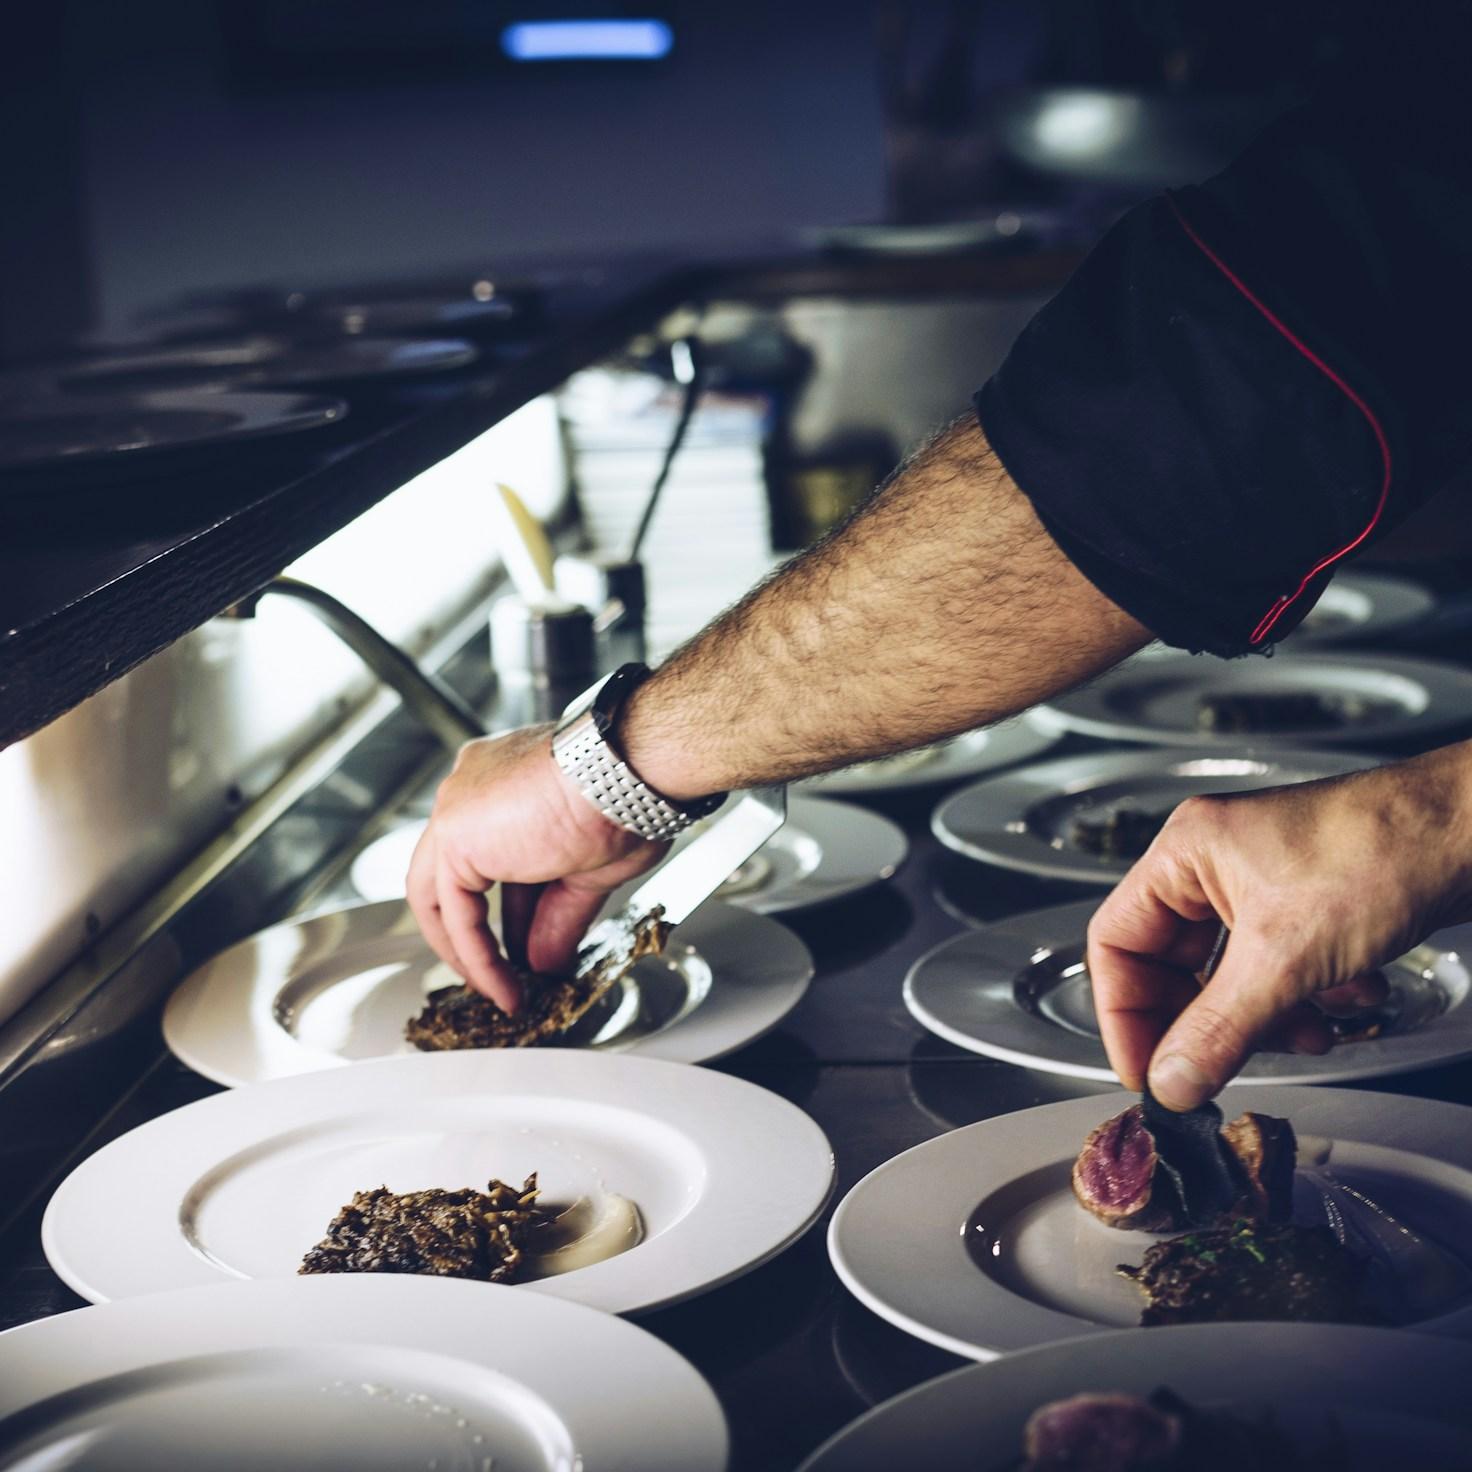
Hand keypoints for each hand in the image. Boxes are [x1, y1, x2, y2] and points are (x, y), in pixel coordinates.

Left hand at [407, 725, 665, 1012]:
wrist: (626, 776)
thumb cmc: (627, 797)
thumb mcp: (591, 870)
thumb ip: (557, 916)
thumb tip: (546, 961)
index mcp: (506, 780)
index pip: (496, 856)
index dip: (515, 909)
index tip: (529, 947)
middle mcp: (472, 788)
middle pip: (459, 875)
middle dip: (478, 933)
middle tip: (503, 975)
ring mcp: (457, 808)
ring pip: (443, 895)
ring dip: (471, 952)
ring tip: (503, 991)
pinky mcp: (453, 836)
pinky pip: (455, 913)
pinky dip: (477, 956)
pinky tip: (503, 985)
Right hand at [1086, 742, 1471, 1110]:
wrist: (1471, 830)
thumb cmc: (1383, 848)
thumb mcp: (1285, 958)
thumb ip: (1219, 1029)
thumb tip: (1172, 1079)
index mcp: (1184, 853)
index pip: (1116, 940)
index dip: (1123, 1012)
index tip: (1146, 1069)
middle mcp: (1215, 864)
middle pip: (1173, 964)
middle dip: (1206, 1021)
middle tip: (1216, 1069)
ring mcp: (1262, 884)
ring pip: (1230, 974)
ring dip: (1263, 1017)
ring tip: (1302, 1034)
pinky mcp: (1307, 905)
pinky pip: (1277, 970)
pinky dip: (1303, 999)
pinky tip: (1342, 1004)